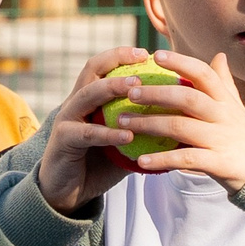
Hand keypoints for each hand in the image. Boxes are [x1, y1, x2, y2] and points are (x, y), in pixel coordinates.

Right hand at [34, 47, 170, 213]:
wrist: (68, 193)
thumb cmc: (99, 164)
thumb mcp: (125, 141)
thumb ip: (144, 126)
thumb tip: (182, 120)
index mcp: (89, 99)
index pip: (102, 66)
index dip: (121, 55)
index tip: (146, 52)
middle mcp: (75, 103)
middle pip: (92, 70)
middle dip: (117, 61)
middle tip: (143, 61)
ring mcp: (67, 120)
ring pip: (87, 95)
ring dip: (112, 88)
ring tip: (137, 86)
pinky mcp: (63, 141)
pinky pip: (88, 134)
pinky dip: (109, 133)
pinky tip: (129, 135)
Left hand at [107, 51, 244, 189]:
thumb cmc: (241, 133)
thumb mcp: (235, 105)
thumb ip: (223, 81)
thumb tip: (218, 55)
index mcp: (224, 98)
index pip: (203, 73)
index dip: (180, 62)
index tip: (154, 55)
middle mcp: (222, 115)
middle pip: (187, 98)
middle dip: (156, 93)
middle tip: (129, 92)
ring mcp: (219, 138)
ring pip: (181, 127)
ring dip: (149, 124)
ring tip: (124, 123)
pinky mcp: (216, 162)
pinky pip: (185, 159)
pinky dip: (161, 159)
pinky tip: (140, 161)